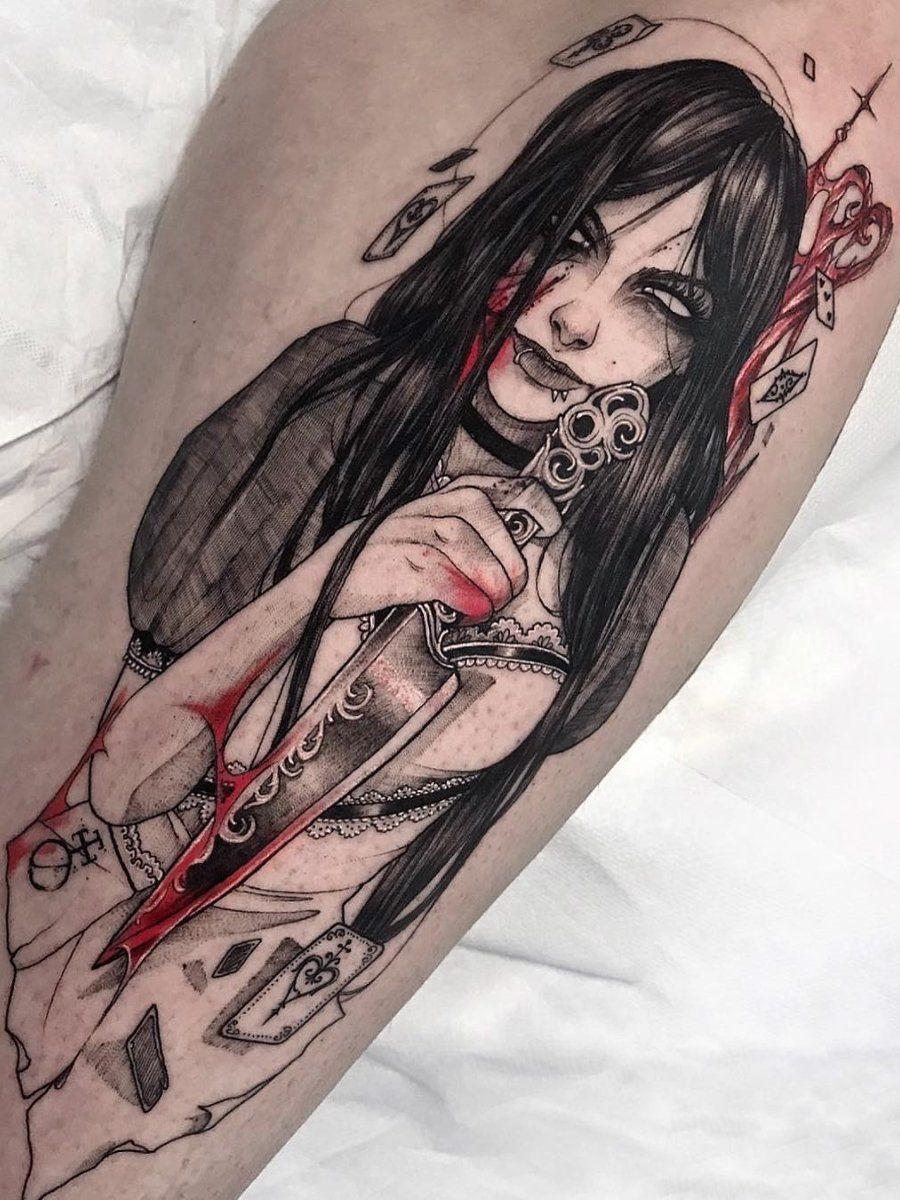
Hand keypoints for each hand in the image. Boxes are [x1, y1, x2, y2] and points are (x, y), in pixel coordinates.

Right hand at [329, 475, 560, 622]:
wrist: (318, 588)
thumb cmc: (376, 568)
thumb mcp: (415, 538)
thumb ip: (456, 540)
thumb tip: (507, 564)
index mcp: (429, 501)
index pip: (486, 486)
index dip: (527, 500)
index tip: (552, 524)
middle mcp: (418, 510)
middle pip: (481, 516)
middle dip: (506, 559)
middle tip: (506, 593)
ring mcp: (403, 535)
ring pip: (464, 545)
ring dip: (488, 582)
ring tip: (489, 607)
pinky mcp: (393, 566)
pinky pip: (441, 578)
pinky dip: (464, 598)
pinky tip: (469, 614)